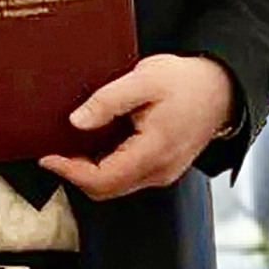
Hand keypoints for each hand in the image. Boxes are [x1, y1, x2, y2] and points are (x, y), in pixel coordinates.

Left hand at [39, 53, 233, 199]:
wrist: (223, 88)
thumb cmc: (186, 81)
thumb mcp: (143, 79)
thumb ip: (108, 101)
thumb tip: (76, 121)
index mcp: (153, 152)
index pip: (102, 179)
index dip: (69, 172)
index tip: (46, 156)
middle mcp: (159, 171)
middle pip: (106, 189)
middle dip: (74, 174)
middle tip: (52, 150)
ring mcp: (163, 172)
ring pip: (116, 185)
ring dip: (88, 171)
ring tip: (68, 145)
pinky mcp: (164, 167)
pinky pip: (127, 176)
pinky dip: (105, 166)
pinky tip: (93, 144)